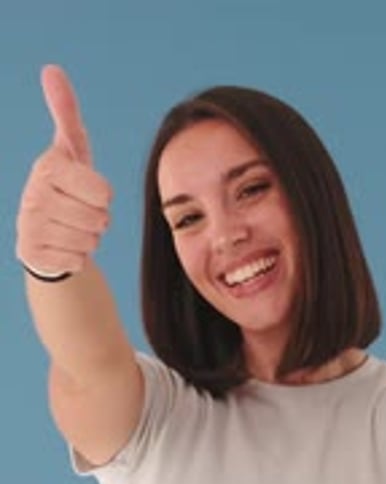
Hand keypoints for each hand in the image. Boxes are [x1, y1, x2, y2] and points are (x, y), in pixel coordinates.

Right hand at [15, 65, 112, 276]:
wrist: (43, 229)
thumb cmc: (66, 183)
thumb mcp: (70, 149)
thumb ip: (66, 112)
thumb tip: (51, 70)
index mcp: (47, 167)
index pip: (103, 192)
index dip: (103, 196)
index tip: (87, 190)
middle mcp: (33, 196)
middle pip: (99, 220)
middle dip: (97, 219)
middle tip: (79, 211)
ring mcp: (29, 226)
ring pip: (89, 242)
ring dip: (88, 238)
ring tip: (71, 227)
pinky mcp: (31, 253)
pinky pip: (77, 260)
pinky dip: (76, 256)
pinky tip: (62, 244)